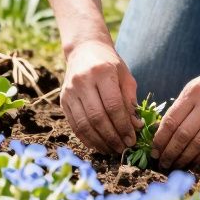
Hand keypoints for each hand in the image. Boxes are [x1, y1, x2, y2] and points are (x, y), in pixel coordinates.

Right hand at [62, 39, 139, 153]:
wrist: (84, 50)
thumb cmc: (109, 64)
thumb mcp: (125, 77)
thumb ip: (130, 101)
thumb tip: (136, 127)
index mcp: (102, 72)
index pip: (113, 106)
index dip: (123, 126)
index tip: (132, 140)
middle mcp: (83, 81)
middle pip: (97, 117)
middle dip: (112, 137)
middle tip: (123, 148)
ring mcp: (70, 91)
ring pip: (84, 124)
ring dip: (99, 141)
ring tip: (112, 150)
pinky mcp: (63, 100)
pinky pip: (74, 125)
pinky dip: (87, 139)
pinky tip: (98, 145)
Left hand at [153, 56, 199, 169]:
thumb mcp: (196, 86)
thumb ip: (181, 106)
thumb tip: (162, 131)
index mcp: (194, 92)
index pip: (171, 120)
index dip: (160, 139)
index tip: (154, 151)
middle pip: (183, 135)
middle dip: (170, 153)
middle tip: (162, 164)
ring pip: (199, 143)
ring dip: (185, 158)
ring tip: (176, 166)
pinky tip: (194, 162)